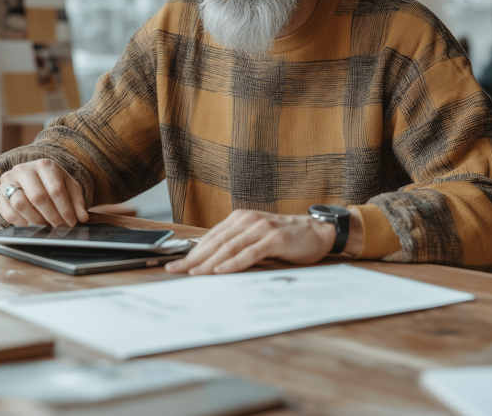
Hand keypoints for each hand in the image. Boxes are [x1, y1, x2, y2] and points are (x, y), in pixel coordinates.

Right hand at [0, 159, 88, 227]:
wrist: (31, 175)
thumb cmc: (52, 181)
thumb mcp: (68, 186)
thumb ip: (76, 201)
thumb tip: (82, 217)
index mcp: (44, 165)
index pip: (56, 189)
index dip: (65, 209)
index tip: (71, 222)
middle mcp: (24, 170)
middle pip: (38, 197)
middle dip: (51, 216)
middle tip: (59, 227)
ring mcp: (9, 181)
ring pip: (20, 204)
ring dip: (35, 220)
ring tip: (46, 226)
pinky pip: (7, 212)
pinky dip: (20, 222)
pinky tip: (31, 226)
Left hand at [165, 208, 362, 275]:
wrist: (317, 232)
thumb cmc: (286, 238)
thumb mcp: (257, 237)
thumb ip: (237, 244)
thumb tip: (210, 260)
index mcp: (241, 218)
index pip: (211, 237)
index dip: (191, 251)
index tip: (175, 264)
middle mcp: (248, 220)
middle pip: (215, 241)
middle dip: (193, 258)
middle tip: (175, 271)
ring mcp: (261, 228)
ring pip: (229, 247)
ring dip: (209, 262)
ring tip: (193, 273)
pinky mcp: (274, 239)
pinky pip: (249, 252)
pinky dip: (233, 263)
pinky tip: (220, 270)